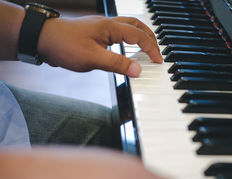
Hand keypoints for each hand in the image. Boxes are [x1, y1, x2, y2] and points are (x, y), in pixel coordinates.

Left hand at [37, 16, 162, 76]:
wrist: (41, 38)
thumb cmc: (64, 45)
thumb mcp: (93, 58)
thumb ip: (117, 64)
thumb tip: (138, 70)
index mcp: (110, 27)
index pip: (139, 36)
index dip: (151, 48)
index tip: (158, 60)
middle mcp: (107, 24)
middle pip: (137, 25)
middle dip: (150, 37)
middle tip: (157, 51)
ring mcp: (100, 27)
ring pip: (127, 26)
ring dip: (140, 36)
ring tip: (146, 49)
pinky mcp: (94, 32)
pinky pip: (118, 32)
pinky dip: (128, 39)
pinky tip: (125, 49)